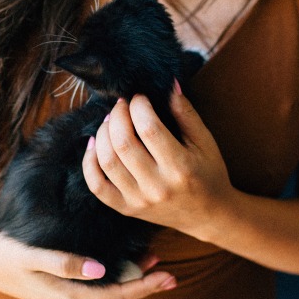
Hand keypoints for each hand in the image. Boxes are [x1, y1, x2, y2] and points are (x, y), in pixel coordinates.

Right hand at [0, 233, 176, 298]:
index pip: (114, 296)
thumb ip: (64, 263)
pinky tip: (126, 262)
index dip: (141, 286)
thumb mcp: (31, 256)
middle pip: (116, 297)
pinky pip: (97, 285)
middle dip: (144, 285)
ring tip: (156, 265)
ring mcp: (68, 296)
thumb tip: (99, 270)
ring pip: (108, 292)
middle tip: (171, 273)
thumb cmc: (7, 256)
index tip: (165, 274)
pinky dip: (116, 275)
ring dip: (132, 280)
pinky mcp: (65, 286)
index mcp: (67, 297)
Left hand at [82, 86, 233, 239]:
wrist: (209, 215)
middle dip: (118, 115)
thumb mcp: (205, 141)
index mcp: (180, 167)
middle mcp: (157, 186)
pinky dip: (89, 162)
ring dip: (103, 133)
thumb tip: (169, 83)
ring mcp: (139, 200)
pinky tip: (94, 144)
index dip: (139, 106)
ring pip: (107, 161)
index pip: (149, 128)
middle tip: (122, 104)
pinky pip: (97, 186)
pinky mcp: (126, 208)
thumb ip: (186, 112)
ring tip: (110, 120)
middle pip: (123, 143)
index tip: (140, 97)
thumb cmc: (208, 173)